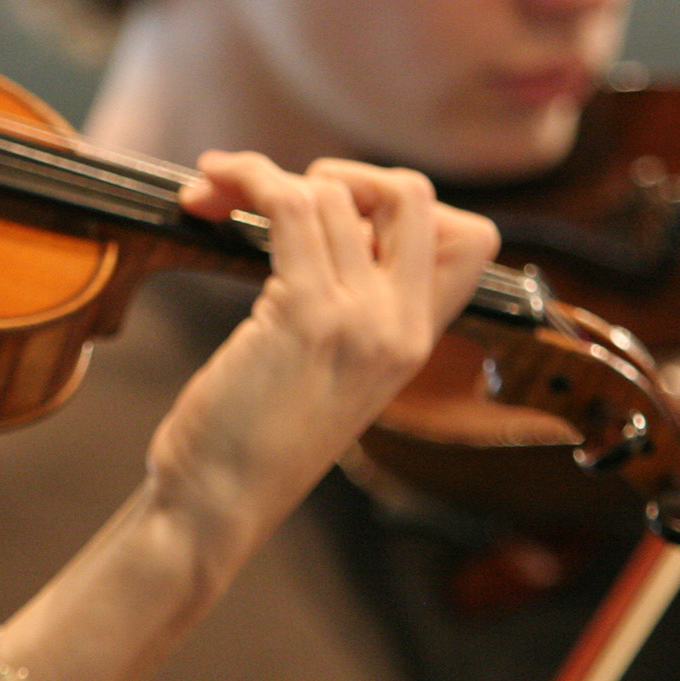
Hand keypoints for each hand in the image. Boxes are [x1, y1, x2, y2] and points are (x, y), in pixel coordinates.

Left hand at [149, 152, 496, 553]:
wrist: (215, 506)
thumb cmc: (251, 443)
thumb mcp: (329, 375)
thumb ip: (351, 313)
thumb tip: (330, 227)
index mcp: (416, 342)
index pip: (470, 238)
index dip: (402, 206)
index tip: (338, 221)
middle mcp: (400, 327)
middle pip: (414, 192)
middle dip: (344, 175)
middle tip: (283, 202)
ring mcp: (358, 319)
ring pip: (332, 192)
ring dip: (262, 177)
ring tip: (215, 197)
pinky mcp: (303, 315)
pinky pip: (289, 205)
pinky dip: (246, 179)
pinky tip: (209, 192)